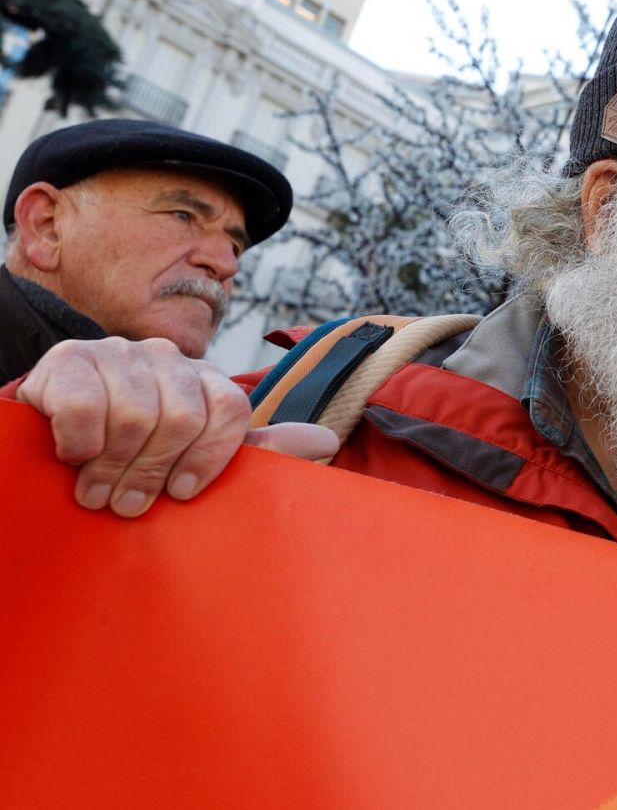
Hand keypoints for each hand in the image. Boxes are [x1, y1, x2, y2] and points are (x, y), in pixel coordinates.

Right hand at [18, 337, 338, 516]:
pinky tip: (73, 457)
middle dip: (152, 472)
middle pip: (182, 417)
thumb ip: (257, 450)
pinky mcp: (70, 358)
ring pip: (135, 416)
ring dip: (112, 467)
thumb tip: (326, 442)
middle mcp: (167, 358)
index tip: (183, 494)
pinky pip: (85, 408)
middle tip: (128, 503)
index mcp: (204, 381)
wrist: (51, 438)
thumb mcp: (194, 455)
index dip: (209, 458)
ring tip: (96, 491)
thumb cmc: (133, 454)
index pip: (231, 410)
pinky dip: (79, 445)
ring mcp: (118, 352)